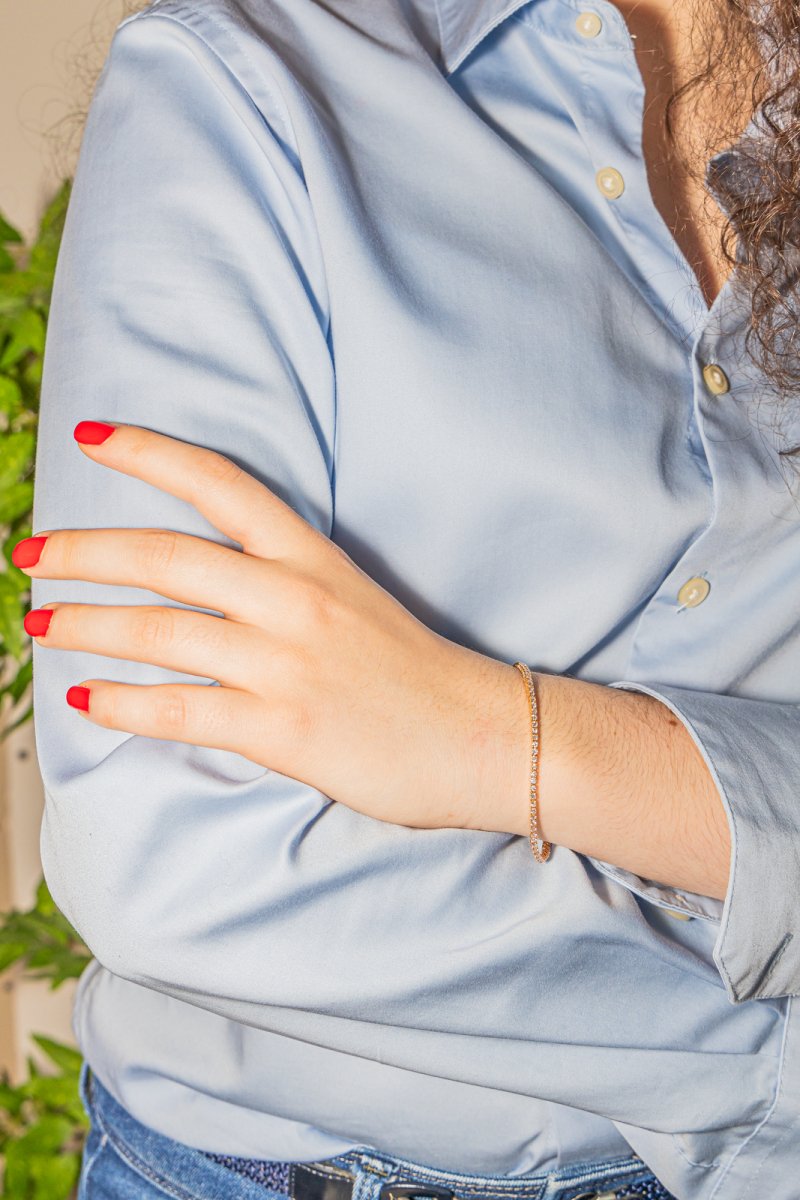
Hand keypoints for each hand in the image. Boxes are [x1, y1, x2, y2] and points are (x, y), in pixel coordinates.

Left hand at [15, 421, 529, 834]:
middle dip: (83, 551)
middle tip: (29, 554)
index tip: (92, 437)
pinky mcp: (281, 729)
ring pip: (159, 632)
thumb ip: (285, 587)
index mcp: (314, 558)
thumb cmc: (419, 673)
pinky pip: (179, 711)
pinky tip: (87, 701)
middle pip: (165, 557)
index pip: (221, 483)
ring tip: (40, 623)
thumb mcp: (357, 602)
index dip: (150, 453)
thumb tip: (206, 596)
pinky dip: (123, 705)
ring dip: (86, 625)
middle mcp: (294, 599)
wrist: (485, 737)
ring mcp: (286, 664)